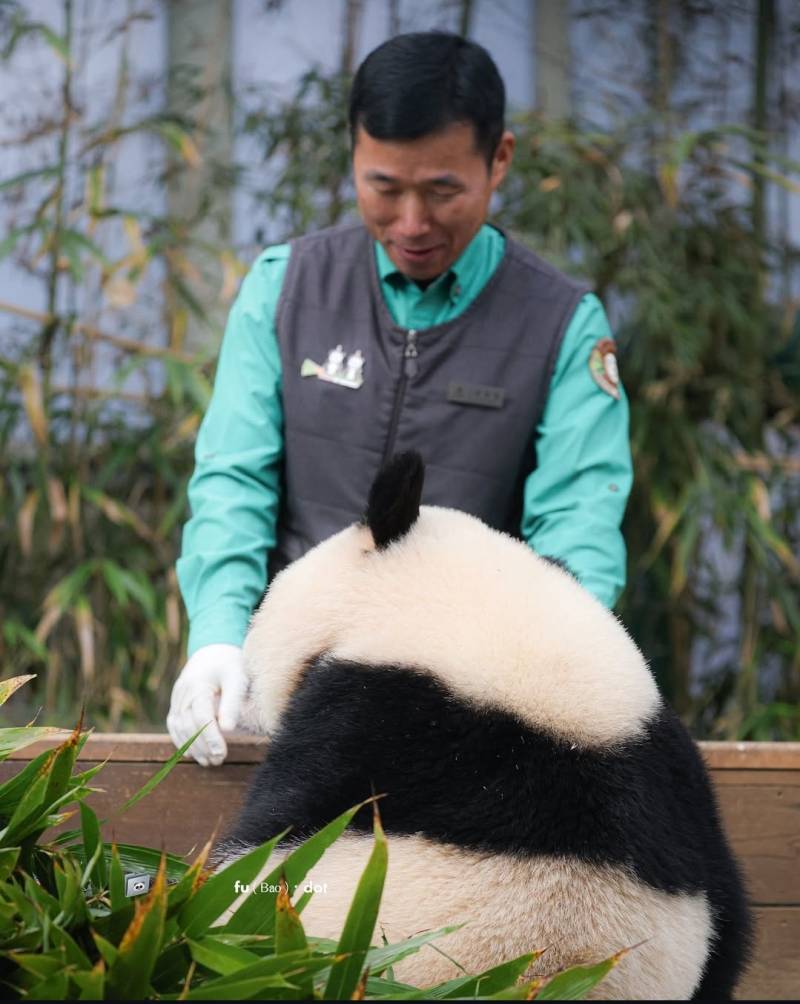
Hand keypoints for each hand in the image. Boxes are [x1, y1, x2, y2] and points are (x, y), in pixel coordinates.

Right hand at [167, 643, 246, 765]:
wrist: (213, 649)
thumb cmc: (229, 664)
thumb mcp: (237, 678)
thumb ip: (232, 702)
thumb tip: (228, 729)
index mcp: (198, 685)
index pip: (202, 718)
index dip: (211, 738)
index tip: (222, 753)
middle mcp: (183, 692)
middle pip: (189, 726)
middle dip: (202, 746)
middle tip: (218, 761)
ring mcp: (177, 698)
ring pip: (178, 727)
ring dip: (191, 747)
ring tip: (208, 762)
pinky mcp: (176, 702)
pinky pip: (173, 724)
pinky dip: (180, 740)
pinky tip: (191, 753)